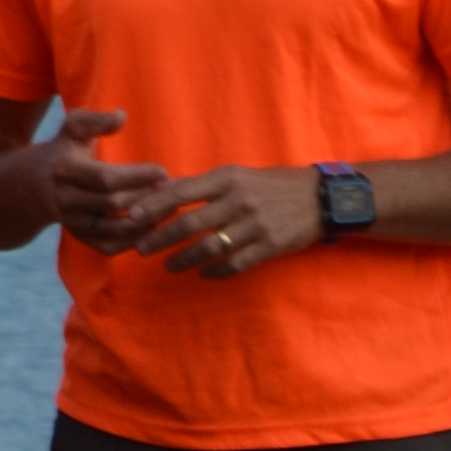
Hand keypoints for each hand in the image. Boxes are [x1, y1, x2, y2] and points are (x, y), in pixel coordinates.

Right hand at [46, 107, 170, 253]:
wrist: (31, 185)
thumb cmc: (62, 150)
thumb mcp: (72, 128)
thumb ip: (95, 120)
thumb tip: (121, 116)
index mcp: (63, 169)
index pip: (104, 177)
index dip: (136, 176)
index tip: (163, 171)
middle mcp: (64, 199)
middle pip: (112, 203)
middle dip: (145, 197)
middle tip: (172, 189)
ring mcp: (71, 222)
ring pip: (114, 229)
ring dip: (145, 222)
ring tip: (169, 209)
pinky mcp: (78, 238)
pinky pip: (109, 247)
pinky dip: (133, 242)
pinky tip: (153, 228)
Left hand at [139, 165, 324, 277]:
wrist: (319, 198)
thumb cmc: (269, 185)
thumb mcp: (236, 175)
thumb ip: (203, 186)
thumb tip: (162, 192)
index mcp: (227, 179)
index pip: (182, 191)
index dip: (154, 205)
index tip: (132, 217)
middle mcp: (238, 200)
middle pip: (191, 222)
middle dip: (161, 237)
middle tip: (141, 248)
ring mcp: (255, 225)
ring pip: (210, 246)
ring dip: (185, 258)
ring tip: (169, 265)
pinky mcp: (270, 246)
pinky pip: (236, 263)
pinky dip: (216, 271)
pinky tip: (203, 275)